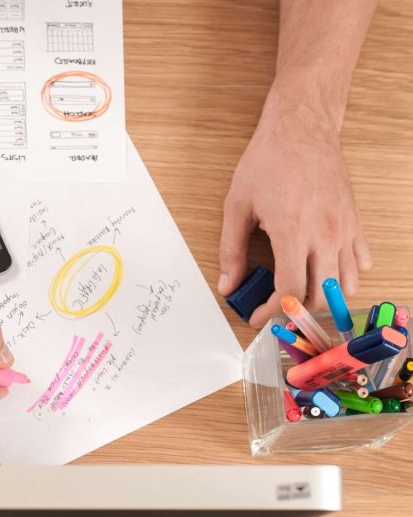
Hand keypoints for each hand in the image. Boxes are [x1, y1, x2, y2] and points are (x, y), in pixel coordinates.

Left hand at [218, 94, 371, 327]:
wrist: (302, 129)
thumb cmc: (268, 161)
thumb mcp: (237, 206)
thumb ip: (231, 250)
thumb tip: (228, 284)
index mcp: (293, 233)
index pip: (290, 292)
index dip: (272, 312)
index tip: (257, 316)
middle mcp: (325, 235)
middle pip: (321, 297)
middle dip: (296, 311)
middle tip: (276, 308)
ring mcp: (344, 229)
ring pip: (346, 285)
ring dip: (323, 297)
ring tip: (299, 293)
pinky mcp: (355, 221)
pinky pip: (360, 261)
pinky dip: (345, 275)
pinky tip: (324, 271)